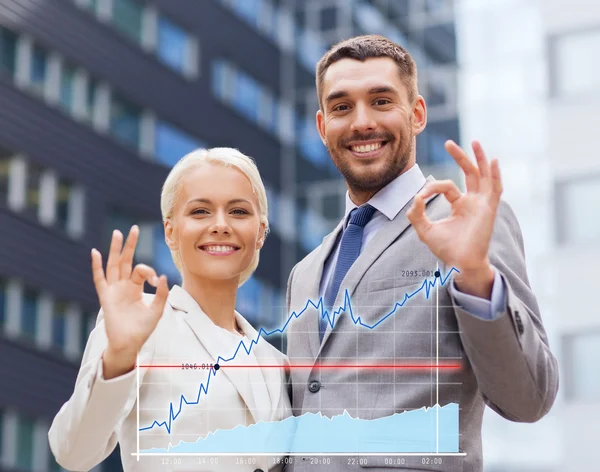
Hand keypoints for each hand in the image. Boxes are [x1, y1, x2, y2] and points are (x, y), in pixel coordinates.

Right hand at [91, 226, 168, 377]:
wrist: (129, 344)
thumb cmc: (143, 328)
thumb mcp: (157, 310)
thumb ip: (161, 294)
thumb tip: (162, 276)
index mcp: (135, 287)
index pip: (141, 270)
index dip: (148, 271)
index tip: (154, 280)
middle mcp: (123, 286)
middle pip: (125, 260)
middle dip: (129, 245)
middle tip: (133, 228)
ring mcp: (113, 290)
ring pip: (113, 265)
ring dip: (115, 250)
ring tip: (117, 233)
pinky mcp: (106, 298)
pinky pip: (100, 280)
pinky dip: (97, 266)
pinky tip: (95, 253)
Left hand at [407, 140, 501, 297]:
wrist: (460, 263)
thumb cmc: (445, 249)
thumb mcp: (425, 230)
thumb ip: (416, 214)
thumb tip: (415, 197)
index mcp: (459, 205)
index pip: (446, 186)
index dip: (431, 187)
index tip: (419, 196)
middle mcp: (472, 201)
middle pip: (469, 173)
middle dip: (460, 157)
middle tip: (448, 143)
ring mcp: (482, 204)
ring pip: (483, 176)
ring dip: (479, 158)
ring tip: (474, 142)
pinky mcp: (489, 209)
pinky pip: (495, 188)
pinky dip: (494, 174)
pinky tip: (492, 161)